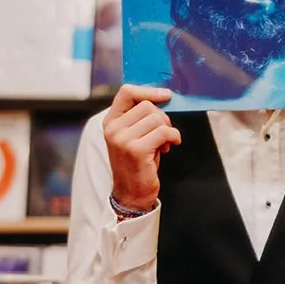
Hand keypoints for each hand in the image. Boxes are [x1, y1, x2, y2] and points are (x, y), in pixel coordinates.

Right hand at [104, 85, 181, 212]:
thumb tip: (163, 97)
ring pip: (157, 118)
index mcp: (111, 121)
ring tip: (163, 144)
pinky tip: (170, 146)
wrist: (132, 193)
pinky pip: (164, 132)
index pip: (126, 92)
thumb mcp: (134, 136)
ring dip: (168, 129)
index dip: (148, 90)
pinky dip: (173, 137)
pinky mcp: (136, 150)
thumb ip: (140, 117)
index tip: (165, 95)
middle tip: (164, 133)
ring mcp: (123, 139)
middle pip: (147, 105)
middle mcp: (113, 128)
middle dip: (163, 117)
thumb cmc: (137, 163)